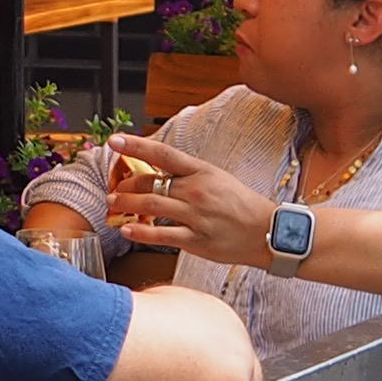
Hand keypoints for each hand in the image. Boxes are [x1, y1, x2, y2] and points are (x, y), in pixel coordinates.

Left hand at [105, 134, 273, 268]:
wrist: (268, 231)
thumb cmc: (241, 204)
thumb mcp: (216, 178)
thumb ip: (188, 175)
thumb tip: (158, 170)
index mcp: (202, 171)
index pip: (164, 154)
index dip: (137, 146)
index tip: (116, 140)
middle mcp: (197, 190)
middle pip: (151, 182)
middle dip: (126, 184)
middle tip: (114, 187)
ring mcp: (196, 215)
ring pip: (152, 205)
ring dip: (126, 203)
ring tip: (112, 203)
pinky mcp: (196, 240)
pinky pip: (162, 235)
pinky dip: (141, 231)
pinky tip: (127, 229)